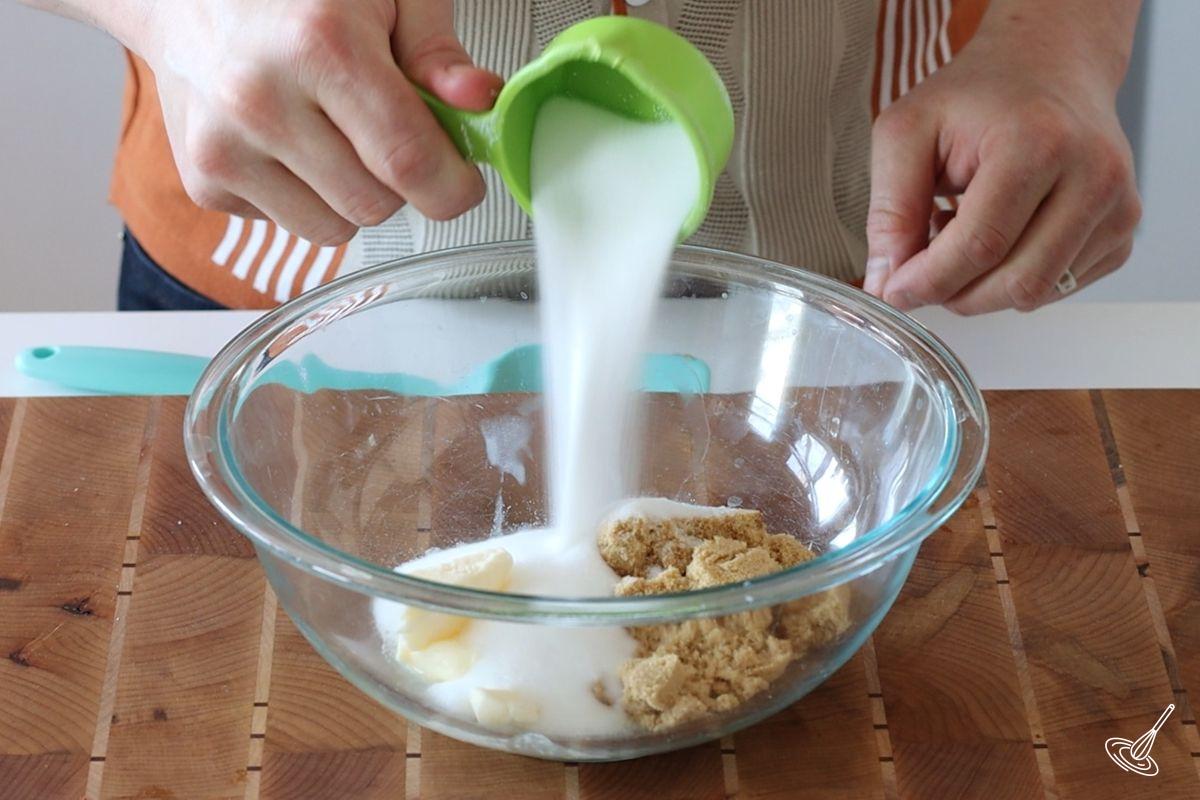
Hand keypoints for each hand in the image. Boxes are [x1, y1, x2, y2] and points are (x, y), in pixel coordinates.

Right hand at [130, 0, 501, 243]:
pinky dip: (304, 196)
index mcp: (319, 46)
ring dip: (351, 196)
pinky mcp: (204, 182)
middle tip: (388, 134)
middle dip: (400, 184)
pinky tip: (289, 142)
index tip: (463, 182)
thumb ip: (435, 49)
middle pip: (376, 205)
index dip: (452, 186)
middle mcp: (260, 102)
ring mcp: (223, 148)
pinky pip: (289, 225)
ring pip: (334, 230)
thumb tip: (479, 102)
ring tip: (333, 133)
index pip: (408, 161)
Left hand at [864, 2, 1141, 313]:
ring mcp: (1117, 208)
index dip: (929, 282)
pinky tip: (999, 237)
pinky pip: (1057, 289)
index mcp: (1039, 143)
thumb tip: (885, 283)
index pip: (981, 246)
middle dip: (954, 292)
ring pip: (1036, 295)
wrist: (1050, 67)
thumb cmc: (978, 96)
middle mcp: (1094, 176)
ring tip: (961, 234)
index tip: (894, 291)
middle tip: (921, 268)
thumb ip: (891, 209)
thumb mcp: (907, 133)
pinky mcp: (1121, 232)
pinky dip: (1015, 279)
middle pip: (1014, 282)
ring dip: (983, 287)